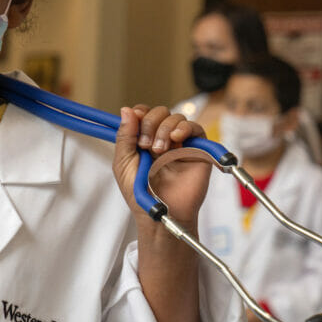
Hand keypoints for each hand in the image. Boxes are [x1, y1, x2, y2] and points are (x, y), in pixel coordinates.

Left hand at [112, 105, 210, 227]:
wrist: (162, 211)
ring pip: (176, 117)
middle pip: (159, 112)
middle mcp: (161, 138)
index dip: (139, 113)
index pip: (143, 113)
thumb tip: (126, 110)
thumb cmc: (141, 194)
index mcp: (143, 140)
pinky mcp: (197, 150)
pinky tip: (176, 139)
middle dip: (150, 123)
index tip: (135, 120)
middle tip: (147, 146)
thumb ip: (124, 137)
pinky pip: (195, 127)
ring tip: (160, 151)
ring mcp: (180, 143)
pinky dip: (184, 128)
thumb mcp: (124, 164)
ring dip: (164, 129)